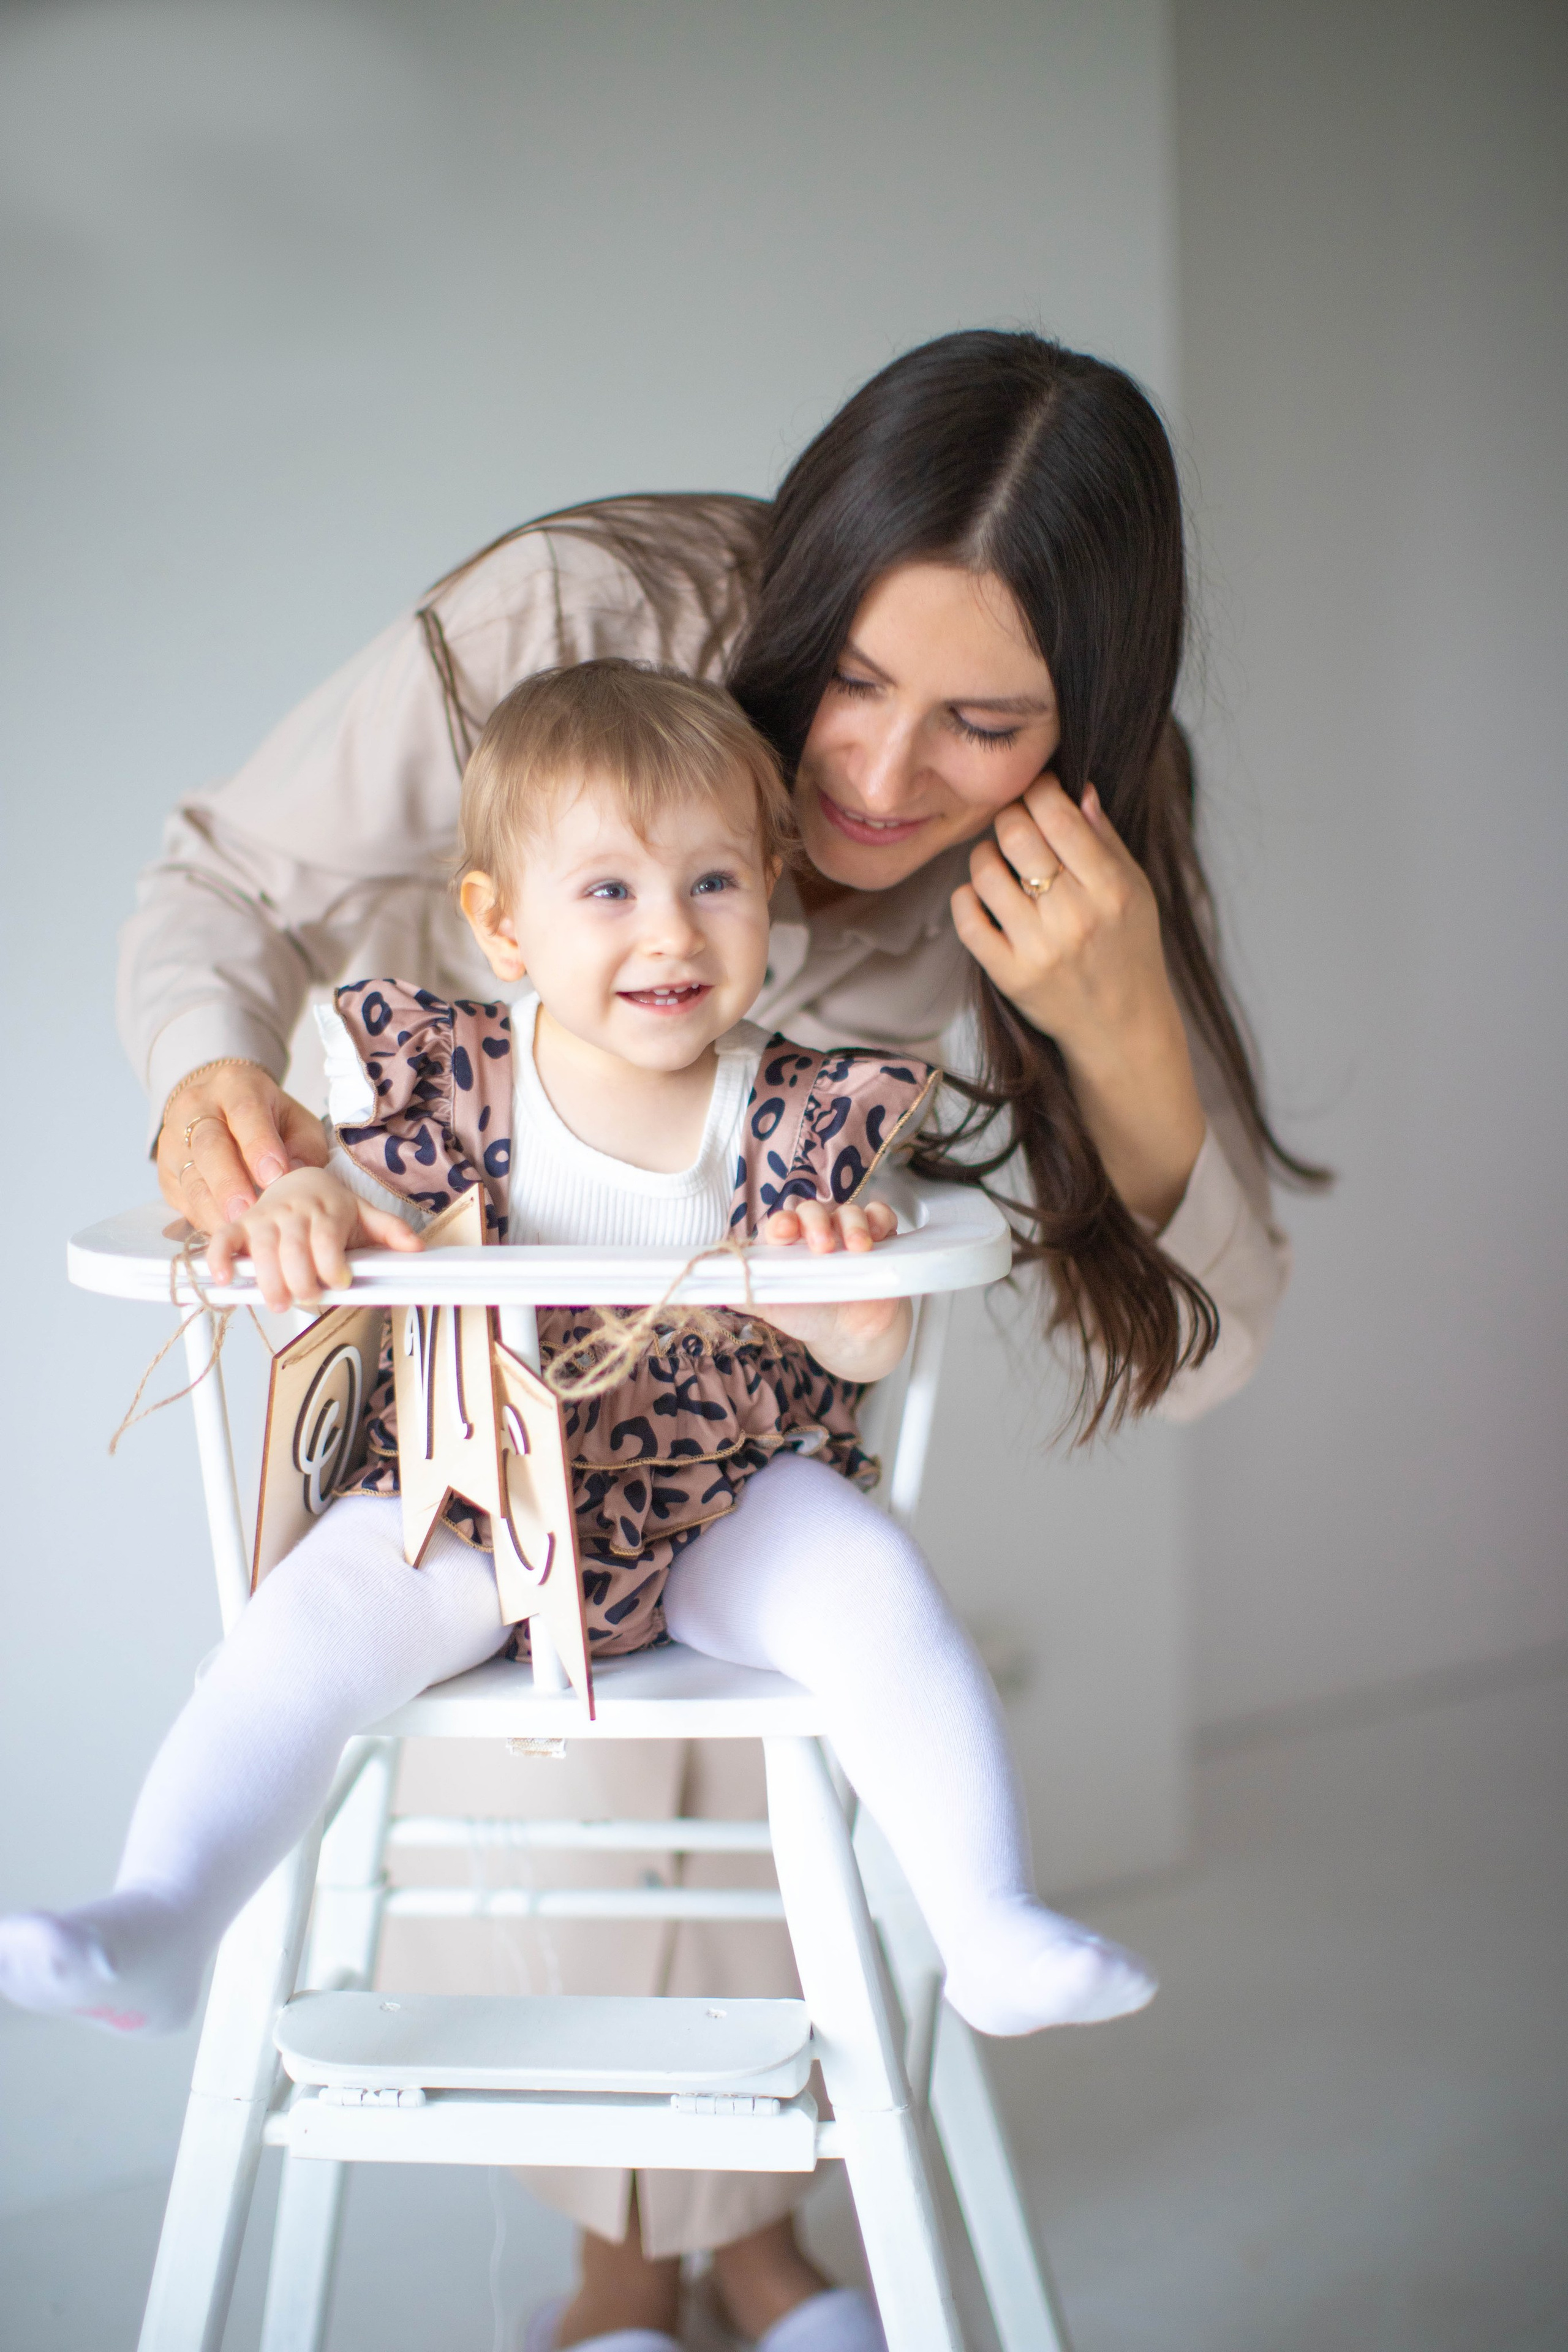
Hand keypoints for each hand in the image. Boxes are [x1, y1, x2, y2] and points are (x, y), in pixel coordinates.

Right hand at [157, 1062, 328, 1233]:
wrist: (215, 1104)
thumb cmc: (266, 1117)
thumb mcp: (294, 1119)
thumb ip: (304, 1145)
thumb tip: (298, 1177)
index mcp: (236, 1086)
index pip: (245, 1111)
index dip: (259, 1145)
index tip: (274, 1176)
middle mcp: (197, 1109)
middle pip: (209, 1146)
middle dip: (229, 1183)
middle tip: (248, 1212)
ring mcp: (175, 1141)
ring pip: (190, 1176)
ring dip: (213, 1208)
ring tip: (236, 1231)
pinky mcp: (166, 1171)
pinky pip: (181, 1198)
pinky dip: (203, 1218)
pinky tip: (224, 1232)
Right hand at [203, 1168, 422, 1311]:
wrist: (300, 1179)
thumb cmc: (332, 1207)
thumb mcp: (365, 1215)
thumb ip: (390, 1231)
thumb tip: (416, 1248)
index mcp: (327, 1210)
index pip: (326, 1239)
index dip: (332, 1264)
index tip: (340, 1281)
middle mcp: (294, 1213)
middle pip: (294, 1248)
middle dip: (301, 1279)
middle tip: (308, 1298)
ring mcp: (265, 1218)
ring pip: (262, 1248)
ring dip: (268, 1278)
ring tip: (278, 1300)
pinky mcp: (241, 1225)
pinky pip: (224, 1239)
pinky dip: (220, 1258)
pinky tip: (225, 1279)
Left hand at [756, 1197, 911, 1382]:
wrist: (850, 1333)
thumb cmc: (808, 1313)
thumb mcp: (774, 1308)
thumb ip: (745, 1294)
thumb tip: (714, 1288)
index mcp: (787, 1242)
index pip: (782, 1223)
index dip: (782, 1224)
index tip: (782, 1233)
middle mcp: (816, 1231)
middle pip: (814, 1211)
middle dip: (817, 1223)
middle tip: (822, 1246)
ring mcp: (847, 1232)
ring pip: (849, 1212)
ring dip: (853, 1225)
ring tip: (857, 1247)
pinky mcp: (879, 1237)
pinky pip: (881, 1216)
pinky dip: (880, 1220)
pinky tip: (879, 1236)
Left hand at [951, 776, 1206, 1226]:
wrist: (1121, 1027)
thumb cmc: (1129, 949)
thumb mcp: (1136, 890)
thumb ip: (1106, 839)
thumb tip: (1076, 790)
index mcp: (1111, 889)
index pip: (1059, 816)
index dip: (1039, 789)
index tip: (1037, 788)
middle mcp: (1074, 917)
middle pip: (1016, 834)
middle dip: (1009, 815)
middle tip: (1014, 821)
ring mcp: (1037, 948)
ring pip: (985, 872)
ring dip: (985, 854)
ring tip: (999, 860)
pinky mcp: (1009, 975)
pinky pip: (966, 919)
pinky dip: (966, 897)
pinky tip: (981, 896)